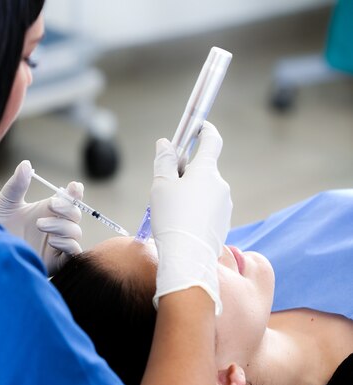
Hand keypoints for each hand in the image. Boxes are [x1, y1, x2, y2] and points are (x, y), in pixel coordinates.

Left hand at [0, 160, 83, 275]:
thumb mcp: (6, 203)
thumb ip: (17, 184)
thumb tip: (26, 164)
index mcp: (47, 210)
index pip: (70, 199)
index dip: (76, 192)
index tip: (74, 186)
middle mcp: (55, 226)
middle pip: (75, 214)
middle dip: (67, 208)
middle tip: (51, 205)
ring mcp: (57, 244)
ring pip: (75, 232)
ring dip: (62, 226)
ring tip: (40, 224)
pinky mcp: (56, 262)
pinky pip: (73, 252)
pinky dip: (67, 244)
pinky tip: (51, 241)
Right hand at [150, 121, 231, 314]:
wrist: (188, 256)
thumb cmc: (172, 218)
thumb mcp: (161, 185)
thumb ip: (165, 161)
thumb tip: (166, 143)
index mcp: (206, 170)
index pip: (211, 140)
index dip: (204, 130)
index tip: (196, 127)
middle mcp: (220, 184)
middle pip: (203, 168)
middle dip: (186, 170)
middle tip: (165, 183)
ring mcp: (224, 204)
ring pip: (205, 190)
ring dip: (190, 192)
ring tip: (170, 209)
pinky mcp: (223, 222)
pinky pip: (208, 207)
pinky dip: (195, 209)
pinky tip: (181, 222)